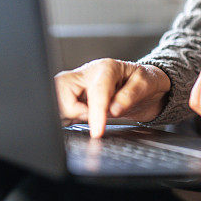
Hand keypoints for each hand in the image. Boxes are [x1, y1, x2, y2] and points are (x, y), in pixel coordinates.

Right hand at [54, 58, 170, 137]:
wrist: (145, 85)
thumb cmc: (145, 81)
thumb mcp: (145, 84)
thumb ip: (129, 96)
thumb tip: (113, 109)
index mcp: (106, 68)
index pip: (96, 91)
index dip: (95, 113)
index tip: (97, 132)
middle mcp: (87, 74)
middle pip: (62, 90)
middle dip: (73, 110)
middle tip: (91, 117)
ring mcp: (77, 85)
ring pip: (55, 99)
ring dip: (66, 114)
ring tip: (87, 116)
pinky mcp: (72, 97)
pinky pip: (57, 108)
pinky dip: (64, 117)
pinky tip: (78, 118)